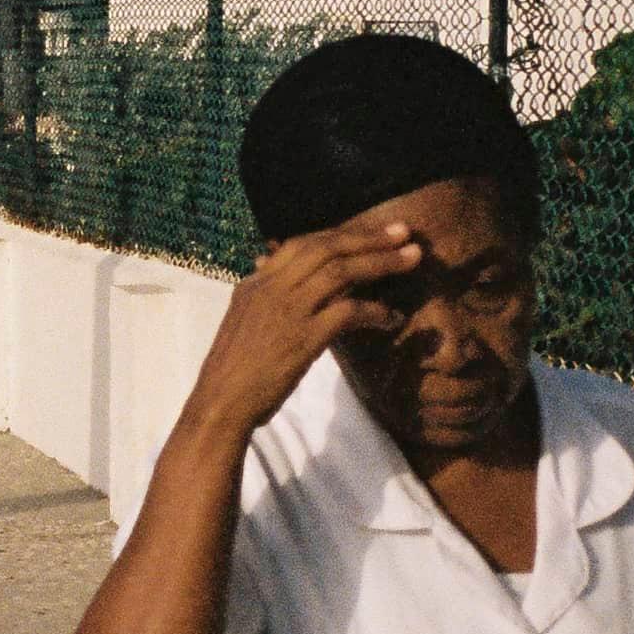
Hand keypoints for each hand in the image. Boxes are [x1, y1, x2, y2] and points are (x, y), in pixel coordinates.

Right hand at [178, 217, 421, 444]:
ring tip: (412, 258)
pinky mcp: (303, 337)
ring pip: (340, 271)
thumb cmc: (233, 368)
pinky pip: (348, 312)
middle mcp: (270, 287)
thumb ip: (265, 295)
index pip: (302, 243)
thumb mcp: (244, 319)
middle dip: (368, 237)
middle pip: (326, 248)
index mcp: (256, 282)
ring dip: (381, 262)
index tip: (371, 232)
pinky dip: (376, 311)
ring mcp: (287, 310)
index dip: (340, 234)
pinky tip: (393, 318)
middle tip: (403, 232)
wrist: (221, 400)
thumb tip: (273, 273)